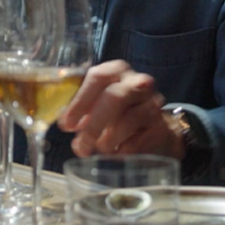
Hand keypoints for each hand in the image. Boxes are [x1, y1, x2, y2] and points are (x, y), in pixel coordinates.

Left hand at [57, 60, 178, 158]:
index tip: (66, 125)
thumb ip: (79, 107)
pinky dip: (122, 151)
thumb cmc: (117, 112)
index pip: (97, 77)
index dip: (80, 102)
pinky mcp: (161, 127)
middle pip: (115, 98)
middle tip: (80, 147)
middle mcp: (137, 82)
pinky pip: (138, 141)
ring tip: (97, 150)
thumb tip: (63, 121)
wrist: (154, 126)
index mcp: (116, 71)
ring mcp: (152, 103)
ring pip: (128, 121)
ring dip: (107, 141)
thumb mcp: (97, 102)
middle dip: (93, 125)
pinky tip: (116, 153)